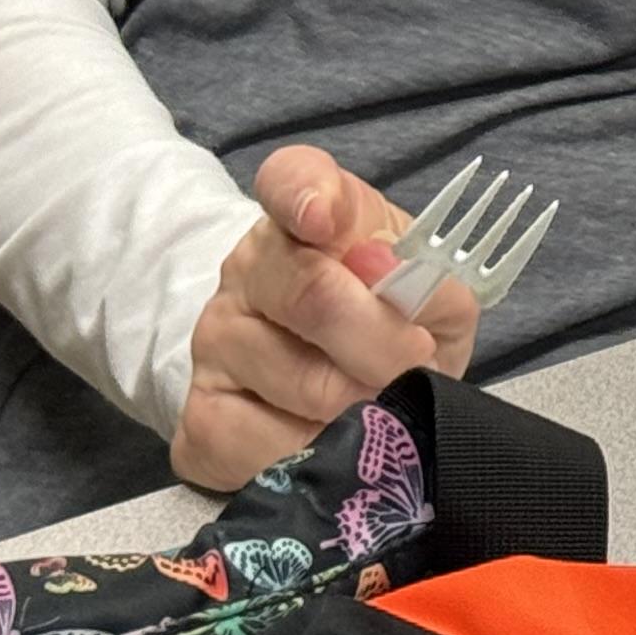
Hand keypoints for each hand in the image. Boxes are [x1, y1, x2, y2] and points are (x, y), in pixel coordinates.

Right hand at [171, 143, 478, 492]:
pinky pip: (261, 448)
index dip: (308, 196)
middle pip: (310, 296)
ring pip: (297, 385)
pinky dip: (316, 455)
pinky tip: (333, 441)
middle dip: (382, 341)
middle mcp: (247, 269)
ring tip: (381, 403)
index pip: (291, 179)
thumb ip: (427, 273)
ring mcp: (214, 345)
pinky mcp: (200, 420)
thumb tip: (385, 273)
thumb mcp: (434, 287)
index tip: (325, 218)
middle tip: (416, 362)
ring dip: (361, 407)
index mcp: (306, 215)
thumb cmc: (396, 318)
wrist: (345, 379)